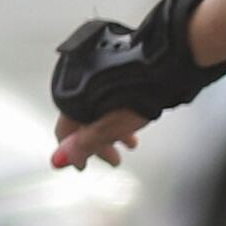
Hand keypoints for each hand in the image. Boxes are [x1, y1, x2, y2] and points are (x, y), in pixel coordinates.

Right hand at [48, 0, 225, 156]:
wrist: (166, 61)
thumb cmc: (141, 89)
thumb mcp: (110, 126)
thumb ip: (84, 143)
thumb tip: (58, 159)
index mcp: (75, 96)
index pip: (64, 130)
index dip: (72, 152)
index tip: (83, 165)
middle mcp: (82, 81)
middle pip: (83, 121)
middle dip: (98, 144)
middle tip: (113, 159)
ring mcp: (98, 71)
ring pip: (99, 108)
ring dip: (112, 130)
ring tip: (130, 142)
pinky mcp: (115, 65)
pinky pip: (110, 95)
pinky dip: (118, 111)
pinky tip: (133, 118)